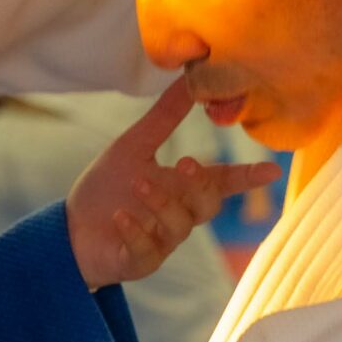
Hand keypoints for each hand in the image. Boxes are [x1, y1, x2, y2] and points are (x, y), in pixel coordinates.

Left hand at [67, 80, 282, 287]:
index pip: (222, 180)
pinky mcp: (138, 261)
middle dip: (199, 184)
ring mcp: (161, 241)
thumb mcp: (133, 147)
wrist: (70, 228)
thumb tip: (190, 79)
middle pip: (208, 204)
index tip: (272, 169)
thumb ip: (164, 118)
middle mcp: (179, 216)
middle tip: (184, 163)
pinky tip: (119, 217)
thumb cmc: (106, 189)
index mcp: (182, 188)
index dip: (247, 177)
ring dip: (161, 202)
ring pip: (179, 226)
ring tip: (137, 183)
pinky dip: (135, 231)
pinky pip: (147, 250)